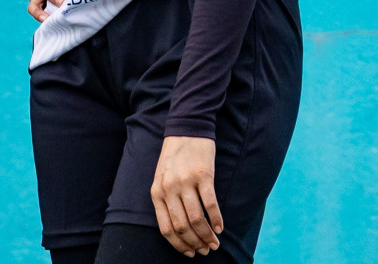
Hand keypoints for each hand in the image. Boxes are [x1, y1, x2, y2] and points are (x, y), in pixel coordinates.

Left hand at [152, 136, 223, 256]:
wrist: (186, 127)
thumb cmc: (175, 156)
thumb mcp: (162, 178)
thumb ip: (166, 200)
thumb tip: (179, 229)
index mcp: (157, 192)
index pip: (166, 228)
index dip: (179, 245)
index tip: (190, 253)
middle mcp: (169, 189)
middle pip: (182, 226)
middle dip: (195, 243)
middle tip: (206, 250)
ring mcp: (186, 181)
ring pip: (197, 219)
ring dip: (207, 235)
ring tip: (215, 243)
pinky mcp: (203, 174)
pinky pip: (210, 204)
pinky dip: (217, 219)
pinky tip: (220, 227)